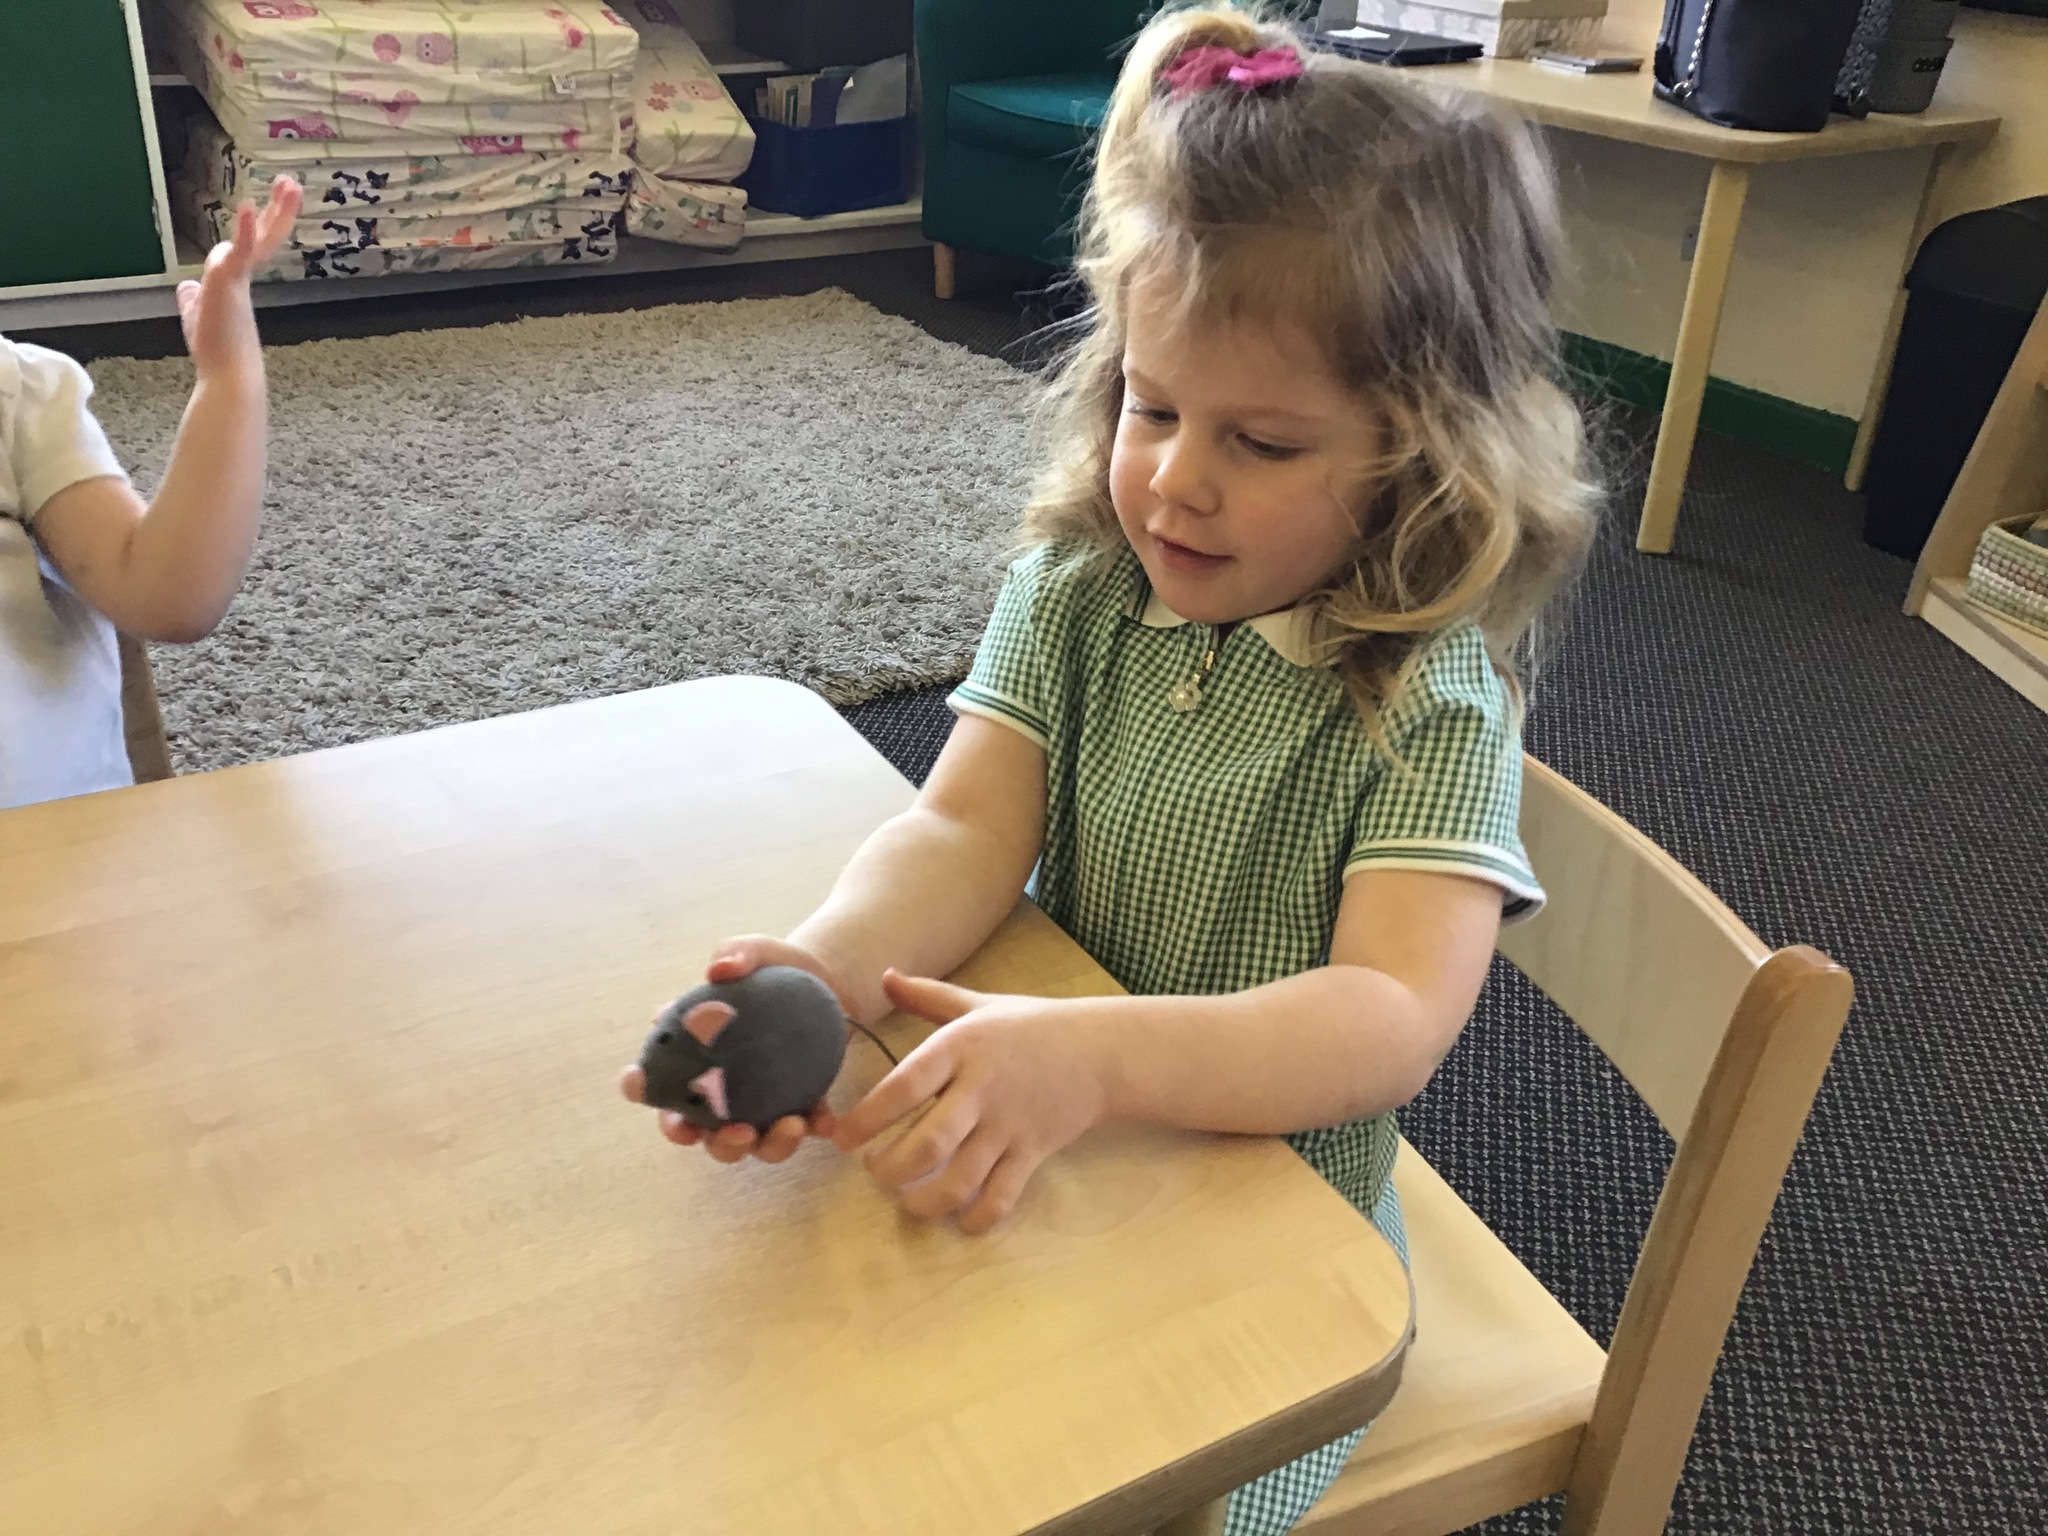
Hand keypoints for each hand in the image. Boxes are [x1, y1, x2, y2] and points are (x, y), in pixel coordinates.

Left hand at [176, 174, 301, 380]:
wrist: (227, 374)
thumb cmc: (215, 351)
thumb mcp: (196, 314)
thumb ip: (194, 297)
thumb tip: (187, 286)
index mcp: (236, 281)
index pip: (253, 245)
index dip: (262, 224)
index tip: (272, 202)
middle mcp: (242, 276)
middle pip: (267, 237)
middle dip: (280, 211)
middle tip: (293, 184)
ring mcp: (237, 278)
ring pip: (261, 239)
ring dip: (276, 211)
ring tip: (289, 184)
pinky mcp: (228, 283)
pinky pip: (239, 252)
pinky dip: (244, 231)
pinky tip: (247, 208)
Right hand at [619, 935, 850, 1165]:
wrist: (826, 980)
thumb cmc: (773, 969)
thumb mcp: (755, 951)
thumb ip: (735, 954)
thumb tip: (719, 969)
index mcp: (692, 1059)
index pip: (653, 1081)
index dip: (640, 1088)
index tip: (641, 1082)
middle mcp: (718, 1094)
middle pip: (702, 1134)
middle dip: (715, 1142)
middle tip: (736, 1131)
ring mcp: (758, 1106)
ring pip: (752, 1145)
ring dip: (768, 1146)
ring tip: (792, 1124)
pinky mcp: (800, 1106)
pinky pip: (803, 1130)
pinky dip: (812, 1130)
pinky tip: (824, 1120)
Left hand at [832, 970, 1109, 1234]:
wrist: (1100, 1050)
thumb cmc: (1031, 1026)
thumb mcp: (977, 1004)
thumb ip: (926, 996)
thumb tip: (882, 976)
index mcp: (961, 1049)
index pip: (905, 1086)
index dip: (867, 1117)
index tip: (843, 1138)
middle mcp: (982, 1090)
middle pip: (929, 1144)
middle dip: (891, 1170)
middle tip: (876, 1171)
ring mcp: (1009, 1125)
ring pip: (961, 1180)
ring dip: (925, 1201)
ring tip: (908, 1199)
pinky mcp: (1033, 1152)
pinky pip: (1002, 1197)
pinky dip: (976, 1217)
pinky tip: (960, 1218)